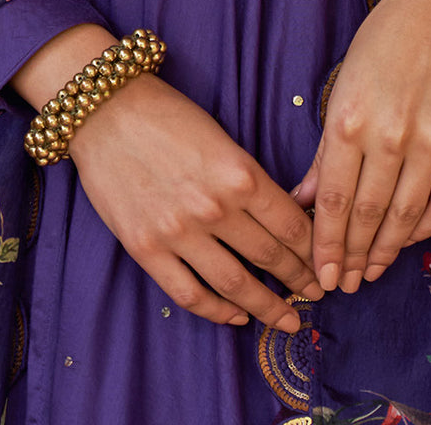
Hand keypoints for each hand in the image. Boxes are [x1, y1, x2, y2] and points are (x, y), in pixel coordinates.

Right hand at [61, 63, 323, 331]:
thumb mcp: (221, 137)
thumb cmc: (166, 114)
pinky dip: (217, 311)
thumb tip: (279, 217)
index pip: (291, 224)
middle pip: (270, 256)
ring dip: (267, 307)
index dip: (314, 249)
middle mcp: (215, 207)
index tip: (325, 262)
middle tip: (317, 293)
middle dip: (300, 279)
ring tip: (287, 319)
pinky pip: (190, 293)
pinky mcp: (146, 249)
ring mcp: (179, 233)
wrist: (104, 110)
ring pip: (235, 284)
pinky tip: (236, 316)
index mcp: (240, 173)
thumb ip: (247, 178)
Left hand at [294, 0, 430, 294]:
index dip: (327, 245)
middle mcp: (391, 134)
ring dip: (387, 251)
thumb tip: (305, 202)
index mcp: (351, 119)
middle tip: (343, 285)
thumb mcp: (342, 88)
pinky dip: (425, 228)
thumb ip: (327, 152)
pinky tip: (408, 239)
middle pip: (369, 215)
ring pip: (407, 216)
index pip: (335, 200)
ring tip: (372, 271)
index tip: (321, 275)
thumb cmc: (384, 44)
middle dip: (354, 256)